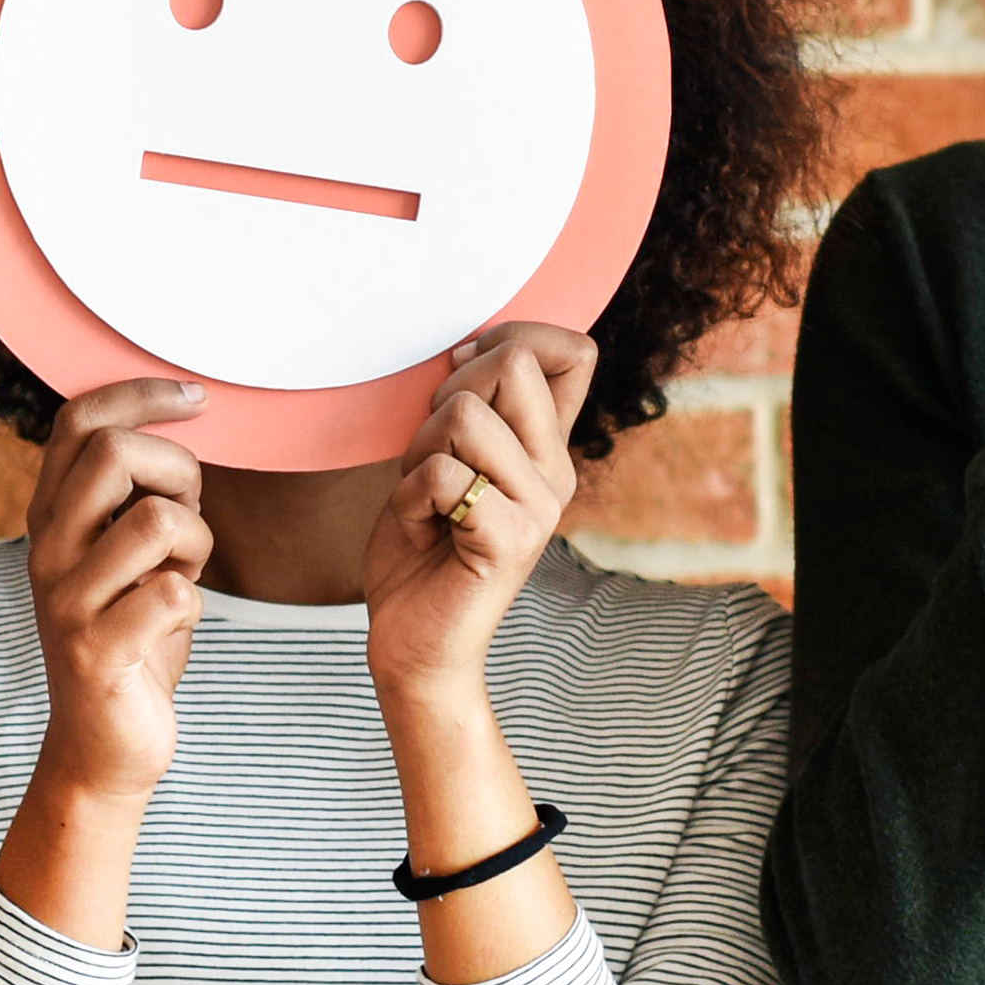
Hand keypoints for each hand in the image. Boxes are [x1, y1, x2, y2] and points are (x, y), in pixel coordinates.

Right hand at [22, 376, 207, 805]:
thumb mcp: (128, 554)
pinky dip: (194, 606)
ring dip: (195, 545)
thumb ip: (141, 495)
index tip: (197, 398)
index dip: (141, 393)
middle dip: (179, 472)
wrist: (102, 747)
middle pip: (113, 453)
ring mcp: (65, 601)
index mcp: (51, 517)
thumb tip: (181, 426)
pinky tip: (175, 627)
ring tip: (182, 579)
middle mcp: (46, 551)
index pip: (79, 420)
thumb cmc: (131, 639)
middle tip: (191, 516)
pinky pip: (173, 593)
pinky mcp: (94, 652)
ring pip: (155, 521)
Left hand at [367, 323, 588, 718]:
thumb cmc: (421, 549)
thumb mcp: (443, 459)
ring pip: (465, 417)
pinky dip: (409, 499)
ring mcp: (541, 506)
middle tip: (434, 463)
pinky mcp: (513, 540)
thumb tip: (468, 347)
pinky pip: (442, 475)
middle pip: (513, 363)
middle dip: (447, 398)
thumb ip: (468, 409)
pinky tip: (423, 532)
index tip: (462, 384)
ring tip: (427, 504)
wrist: (416, 643)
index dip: (511, 340)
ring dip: (419, 455)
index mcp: (546, 448)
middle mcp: (556, 471)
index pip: (575, 352)